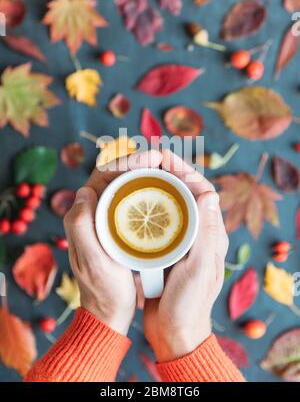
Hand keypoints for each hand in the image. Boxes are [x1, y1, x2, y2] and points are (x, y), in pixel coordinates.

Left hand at [64, 149, 161, 335]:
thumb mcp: (92, 261)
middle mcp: (92, 212)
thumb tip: (84, 191)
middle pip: (116, 176)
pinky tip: (165, 192)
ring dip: (145, 174)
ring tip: (168, 169)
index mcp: (82, 215)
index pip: (103, 175)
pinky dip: (148, 191)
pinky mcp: (119, 228)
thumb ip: (81, 227)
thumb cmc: (103, 289)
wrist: (109, 311)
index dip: (127, 160)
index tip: (152, 157)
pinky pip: (133, 201)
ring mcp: (106, 219)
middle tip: (164, 158)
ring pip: (126, 186)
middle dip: (139, 162)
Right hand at [144, 150, 228, 361]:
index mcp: (211, 234)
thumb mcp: (199, 268)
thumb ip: (206, 232)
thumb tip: (210, 192)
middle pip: (182, 191)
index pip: (201, 189)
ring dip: (152, 185)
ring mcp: (179, 239)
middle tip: (143, 160)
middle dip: (165, 171)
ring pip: (167, 202)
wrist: (175, 333)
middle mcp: (197, 232)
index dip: (183, 168)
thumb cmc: (189, 304)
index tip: (162, 155)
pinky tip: (127, 201)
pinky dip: (143, 205)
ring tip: (133, 174)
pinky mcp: (163, 248)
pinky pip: (154, 219)